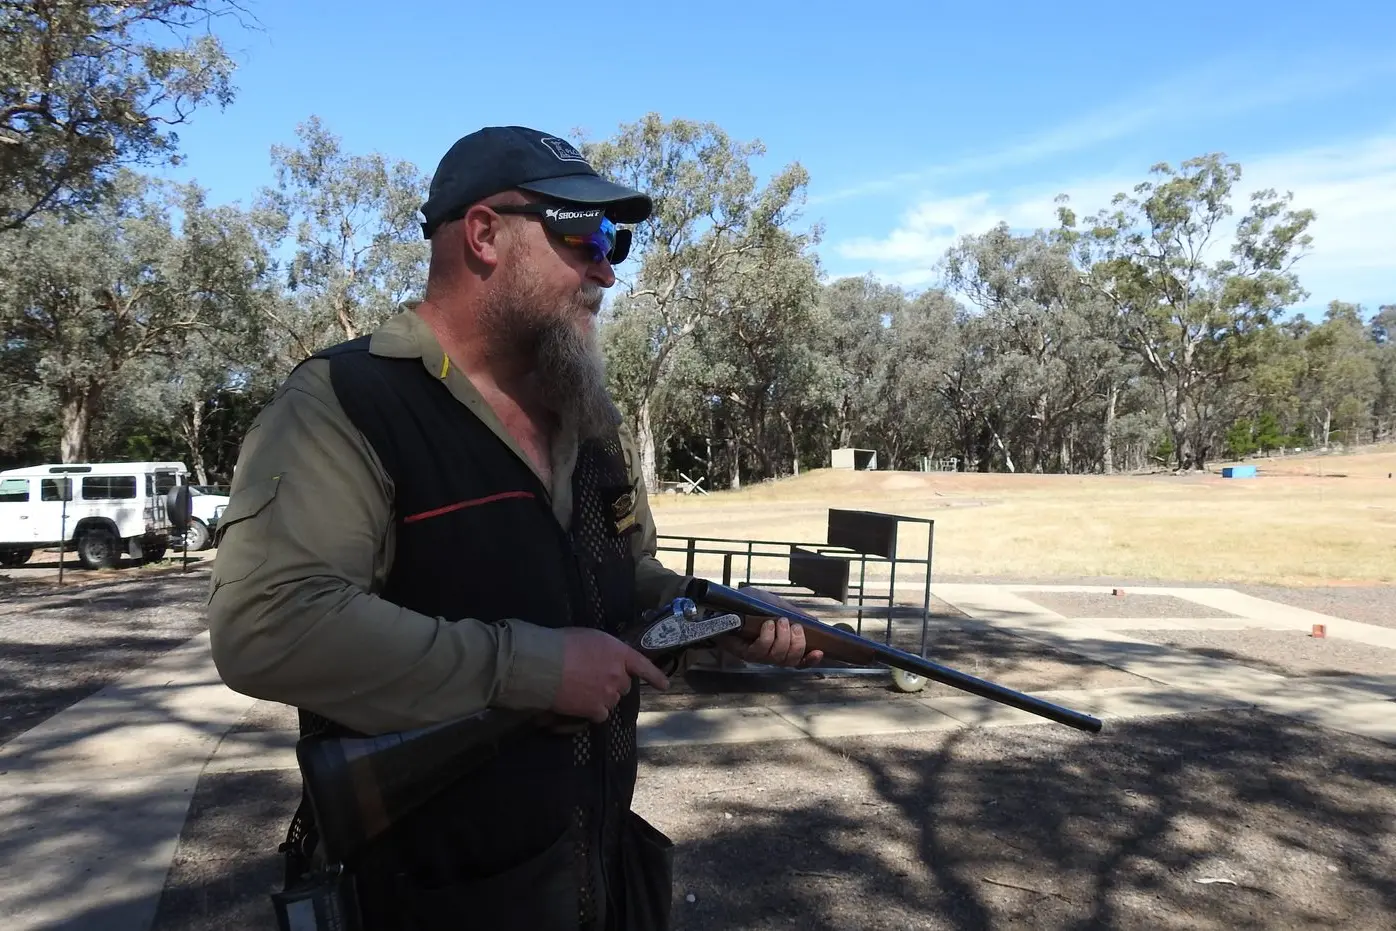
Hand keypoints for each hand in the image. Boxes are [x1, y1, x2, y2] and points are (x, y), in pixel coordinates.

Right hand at [552, 628, 669, 723]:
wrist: (546, 664)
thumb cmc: (563, 644)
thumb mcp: (590, 638)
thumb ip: (604, 651)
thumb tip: (603, 659)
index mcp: (619, 653)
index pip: (642, 665)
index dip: (655, 676)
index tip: (664, 686)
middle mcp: (618, 674)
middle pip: (624, 686)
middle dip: (613, 684)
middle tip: (593, 679)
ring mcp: (608, 693)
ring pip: (612, 701)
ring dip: (602, 697)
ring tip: (582, 689)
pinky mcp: (595, 709)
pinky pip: (601, 715)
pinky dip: (593, 712)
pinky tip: (581, 704)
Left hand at [718, 612, 824, 667]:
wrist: (727, 601)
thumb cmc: (751, 605)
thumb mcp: (778, 606)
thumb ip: (796, 615)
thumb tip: (817, 624)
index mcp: (781, 646)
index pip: (799, 661)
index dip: (810, 660)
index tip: (819, 651)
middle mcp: (770, 654)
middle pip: (790, 660)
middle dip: (797, 644)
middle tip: (794, 626)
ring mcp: (757, 655)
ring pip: (777, 657)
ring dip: (782, 639)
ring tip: (780, 621)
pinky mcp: (743, 652)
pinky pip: (759, 651)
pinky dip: (767, 637)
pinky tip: (767, 625)